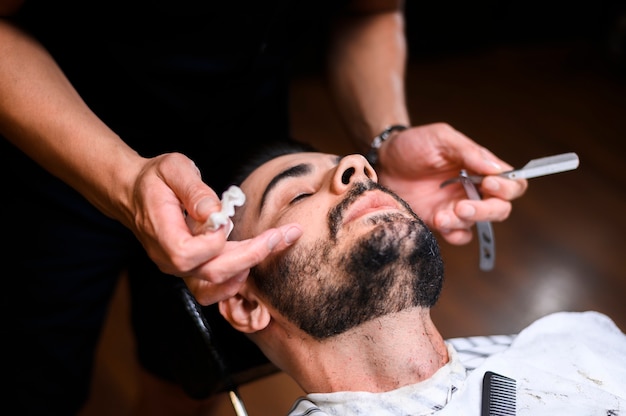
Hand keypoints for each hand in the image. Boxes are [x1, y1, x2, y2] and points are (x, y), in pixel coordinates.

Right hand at [128, 152, 301, 303]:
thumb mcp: (174, 169)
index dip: (213, 241)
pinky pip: (215, 287)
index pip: (188, 253)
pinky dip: (238, 277)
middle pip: (211, 274)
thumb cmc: (155, 179)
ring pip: (216, 286)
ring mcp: (180, 269)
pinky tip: (257, 255)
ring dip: (248, 268)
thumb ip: (194, 189)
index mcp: (161, 234)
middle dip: (251, 255)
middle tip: (281, 235)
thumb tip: (215, 211)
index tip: (227, 218)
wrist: (136, 193)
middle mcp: (169, 259)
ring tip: (273, 244)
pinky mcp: (192, 270)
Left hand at [375, 123, 526, 244]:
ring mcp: (456, 207)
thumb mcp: (441, 138)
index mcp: (480, 168)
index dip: (507, 187)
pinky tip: (439, 221)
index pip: (512, 183)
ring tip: (443, 214)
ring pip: (479, 224)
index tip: (489, 183)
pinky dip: (454, 233)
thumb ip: (469, 151)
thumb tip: (496, 168)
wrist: (383, 160)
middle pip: (500, 208)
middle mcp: (473, 190)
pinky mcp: (439, 221)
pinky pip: (458, 235)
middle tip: (463, 206)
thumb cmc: (413, 144)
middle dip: (487, 210)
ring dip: (466, 222)